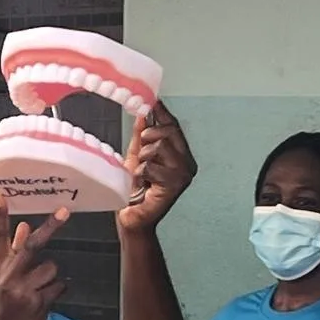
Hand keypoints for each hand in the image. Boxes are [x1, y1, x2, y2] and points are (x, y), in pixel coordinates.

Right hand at [0, 206, 69, 319]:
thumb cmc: (0, 305)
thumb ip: (12, 252)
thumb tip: (25, 226)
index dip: (0, 217)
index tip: (1, 197)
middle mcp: (8, 276)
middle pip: (33, 245)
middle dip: (50, 227)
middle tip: (64, 211)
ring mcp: (23, 290)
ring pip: (51, 267)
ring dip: (50, 276)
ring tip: (38, 289)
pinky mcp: (38, 302)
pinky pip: (58, 285)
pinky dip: (56, 290)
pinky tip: (44, 299)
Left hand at [117, 101, 196, 233]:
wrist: (132, 217)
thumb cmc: (135, 190)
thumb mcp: (137, 155)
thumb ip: (142, 135)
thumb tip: (144, 113)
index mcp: (181, 155)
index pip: (174, 127)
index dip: (162, 114)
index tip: (151, 103)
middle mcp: (187, 164)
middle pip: (168, 132)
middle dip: (148, 138)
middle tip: (141, 155)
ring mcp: (183, 175)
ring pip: (159, 147)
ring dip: (143, 159)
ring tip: (142, 174)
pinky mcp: (174, 186)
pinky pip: (150, 166)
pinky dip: (140, 173)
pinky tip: (143, 185)